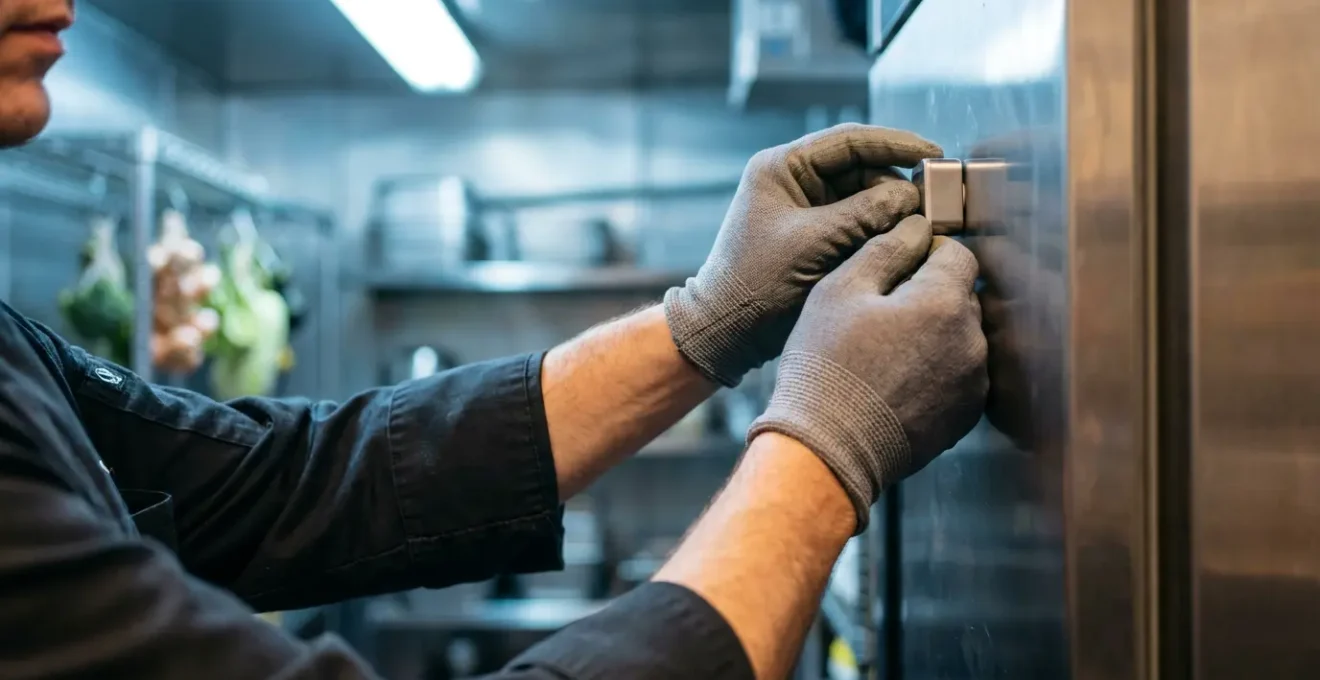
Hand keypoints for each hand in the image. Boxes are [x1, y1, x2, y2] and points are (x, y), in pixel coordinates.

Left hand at [664, 123, 941, 385]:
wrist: (727, 330)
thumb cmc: (757, 284)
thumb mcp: (815, 243)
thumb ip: (865, 214)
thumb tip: (910, 196)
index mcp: (781, 167)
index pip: (848, 140)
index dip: (894, 144)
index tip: (932, 153)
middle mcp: (793, 180)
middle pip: (861, 168)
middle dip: (896, 184)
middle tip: (934, 201)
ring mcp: (804, 208)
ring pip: (863, 197)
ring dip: (891, 210)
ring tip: (921, 226)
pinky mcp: (814, 236)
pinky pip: (856, 223)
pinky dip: (879, 230)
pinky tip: (902, 242)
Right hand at [748, 216, 987, 530]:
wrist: (829, 448)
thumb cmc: (827, 366)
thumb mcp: (840, 290)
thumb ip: (886, 249)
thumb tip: (916, 228)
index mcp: (945, 302)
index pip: (958, 254)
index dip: (925, 254)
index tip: (895, 270)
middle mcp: (972, 341)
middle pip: (962, 296)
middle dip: (929, 295)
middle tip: (881, 314)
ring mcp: (973, 383)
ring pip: (960, 337)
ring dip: (934, 335)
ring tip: (886, 353)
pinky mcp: (965, 415)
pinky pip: (958, 375)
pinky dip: (935, 371)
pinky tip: (896, 381)